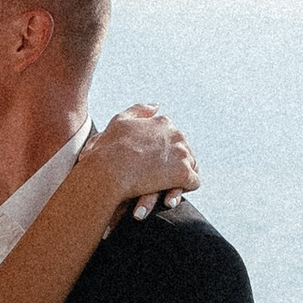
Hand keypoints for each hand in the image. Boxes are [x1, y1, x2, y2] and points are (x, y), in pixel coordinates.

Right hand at [82, 105, 197, 211]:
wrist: (108, 171)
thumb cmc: (108, 149)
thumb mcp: (120, 121)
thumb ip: (139, 111)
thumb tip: (156, 106)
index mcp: (163, 123)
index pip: (174, 138)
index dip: (164, 153)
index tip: (154, 165)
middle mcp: (176, 135)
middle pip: (184, 152)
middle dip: (174, 165)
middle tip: (159, 181)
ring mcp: (181, 154)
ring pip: (190, 167)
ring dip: (178, 179)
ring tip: (163, 192)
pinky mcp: (183, 173)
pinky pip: (193, 182)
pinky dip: (183, 190)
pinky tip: (170, 197)